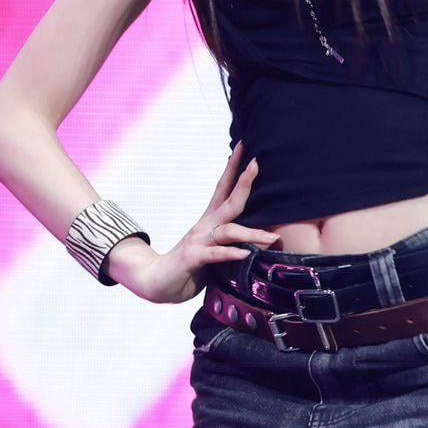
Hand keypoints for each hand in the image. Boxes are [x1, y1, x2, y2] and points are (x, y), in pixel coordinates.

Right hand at [138, 142, 279, 303]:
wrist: (156, 281)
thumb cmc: (190, 265)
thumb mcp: (214, 248)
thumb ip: (231, 240)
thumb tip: (261, 234)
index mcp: (211, 220)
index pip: (224, 187)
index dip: (235, 166)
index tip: (246, 145)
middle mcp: (205, 226)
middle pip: (229, 199)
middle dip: (243, 181)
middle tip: (257, 164)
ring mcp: (198, 241)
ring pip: (228, 231)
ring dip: (251, 233)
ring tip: (271, 237)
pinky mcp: (192, 259)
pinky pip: (215, 255)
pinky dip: (231, 253)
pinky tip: (245, 253)